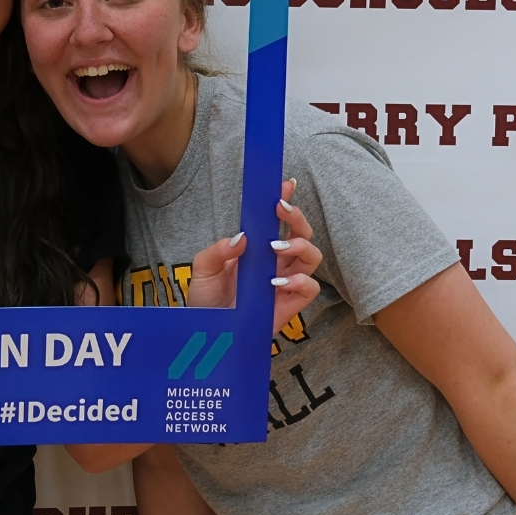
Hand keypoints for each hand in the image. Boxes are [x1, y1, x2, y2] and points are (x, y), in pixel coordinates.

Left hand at [187, 180, 321, 332]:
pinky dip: (300, 281)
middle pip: (302, 235)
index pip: (278, 222)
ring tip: (276, 248)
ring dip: (300, 246)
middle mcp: (276, 264)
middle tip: (281, 210)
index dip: (286, 202)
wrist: (204, 331)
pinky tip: (277, 281)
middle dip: (297, 218)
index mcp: (258, 250)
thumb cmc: (206, 299)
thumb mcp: (203, 268)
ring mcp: (284, 284)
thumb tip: (242, 237)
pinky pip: (310, 289)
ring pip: (312, 258)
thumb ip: (218, 250)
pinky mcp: (289, 306)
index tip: (285, 184)